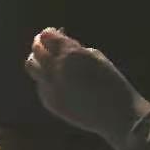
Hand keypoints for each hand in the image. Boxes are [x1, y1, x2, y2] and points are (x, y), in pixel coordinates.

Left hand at [25, 28, 149, 149]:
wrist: (117, 116)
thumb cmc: (112, 82)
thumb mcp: (96, 57)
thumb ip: (74, 47)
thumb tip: (59, 41)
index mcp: (70, 55)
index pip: (47, 36)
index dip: (49, 33)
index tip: (52, 33)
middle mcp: (56, 70)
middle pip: (36, 50)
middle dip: (41, 44)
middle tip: (46, 44)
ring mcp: (50, 87)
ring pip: (32, 67)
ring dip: (37, 60)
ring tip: (47, 60)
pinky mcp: (49, 102)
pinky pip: (41, 84)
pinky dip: (46, 78)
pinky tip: (58, 80)